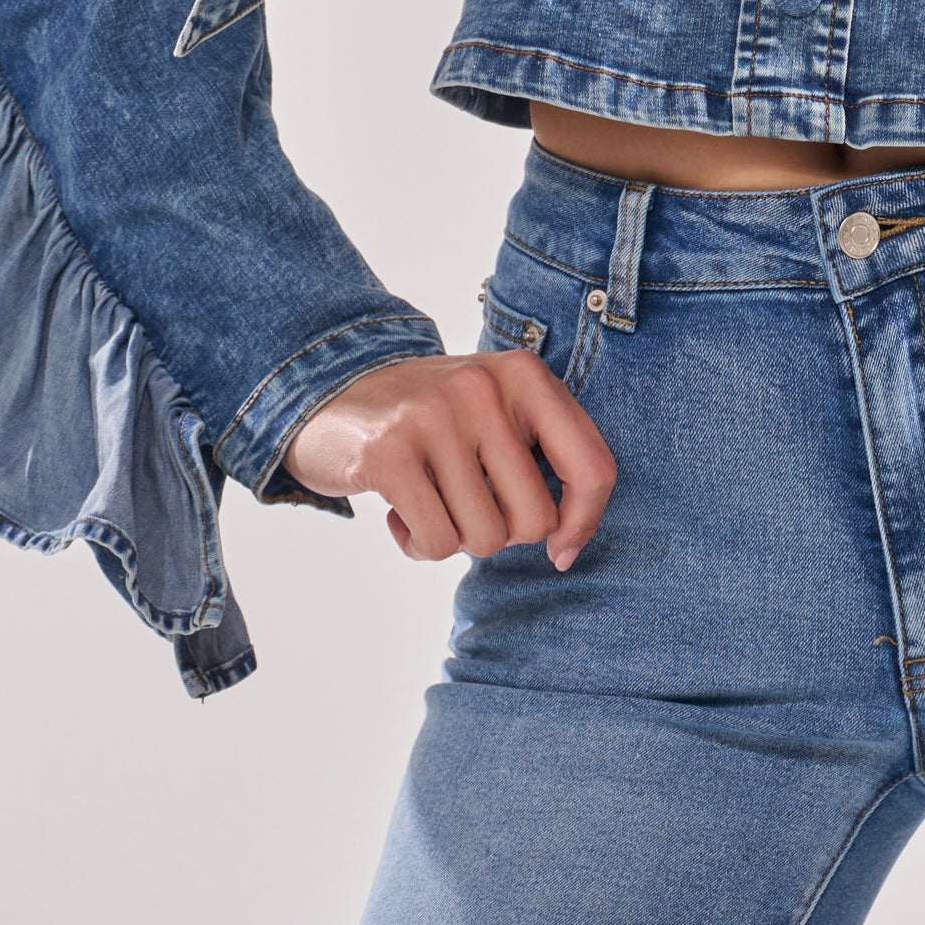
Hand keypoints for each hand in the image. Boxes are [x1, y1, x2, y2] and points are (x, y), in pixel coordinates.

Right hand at [283, 351, 615, 570]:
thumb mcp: (496, 413)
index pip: (593, 467)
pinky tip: (399, 513)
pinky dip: (419, 544)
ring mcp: (435, 416)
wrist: (331, 391)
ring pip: (484, 539)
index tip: (560, 549)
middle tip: (466, 504)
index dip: (583, 522)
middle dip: (501, 533)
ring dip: (454, 539)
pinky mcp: (389, 452)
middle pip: (534, 520)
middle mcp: (485, 388)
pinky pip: (436, 542)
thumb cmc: (431, 420)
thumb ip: (543, 460)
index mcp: (525, 375)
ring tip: (429, 501)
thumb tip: (568, 547)